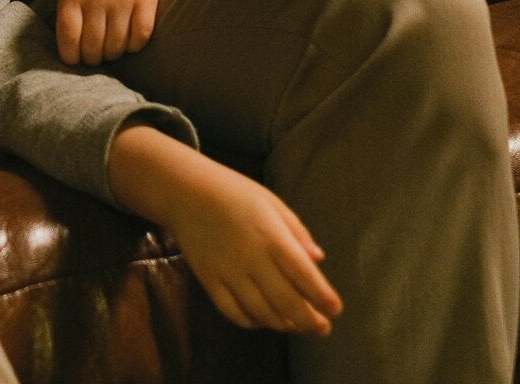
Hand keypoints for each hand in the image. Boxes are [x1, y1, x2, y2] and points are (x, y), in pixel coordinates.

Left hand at [54, 0, 162, 65]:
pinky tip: (130, 40)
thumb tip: (69, 46)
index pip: (69, 38)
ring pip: (116, 47)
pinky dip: (135, 46)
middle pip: (93, 48)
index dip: (71, 57)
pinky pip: (140, 38)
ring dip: (114, 54)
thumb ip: (68, 8)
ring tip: (112, 48)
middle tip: (96, 57)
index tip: (75, 61)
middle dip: (93, 59)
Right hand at [165, 159, 341, 336]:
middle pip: (285, 300)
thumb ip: (297, 231)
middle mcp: (251, 258)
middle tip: (322, 328)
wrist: (183, 190)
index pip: (303, 275)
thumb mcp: (271, 202)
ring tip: (296, 326)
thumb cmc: (232, 191)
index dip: (323, 297)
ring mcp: (228, 272)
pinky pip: (231, 311)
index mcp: (271, 236)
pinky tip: (263, 320)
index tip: (336, 310)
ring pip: (261, 311)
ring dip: (283, 324)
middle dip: (309, 320)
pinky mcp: (208, 279)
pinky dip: (251, 322)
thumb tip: (318, 260)